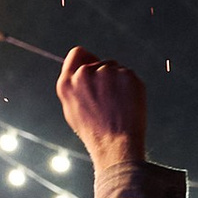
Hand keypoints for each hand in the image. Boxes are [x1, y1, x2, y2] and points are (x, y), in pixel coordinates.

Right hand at [55, 47, 149, 170]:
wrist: (116, 144)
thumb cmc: (94, 130)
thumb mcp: (72, 108)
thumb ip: (73, 84)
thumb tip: (82, 65)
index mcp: (67, 83)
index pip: (77, 53)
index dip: (86, 59)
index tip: (94, 71)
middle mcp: (84, 74)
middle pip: (99, 63)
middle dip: (104, 76)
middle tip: (107, 102)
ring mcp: (106, 72)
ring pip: (115, 68)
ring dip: (117, 81)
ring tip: (116, 105)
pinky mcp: (126, 74)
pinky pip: (128, 75)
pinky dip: (130, 86)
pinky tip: (127, 104)